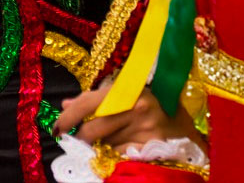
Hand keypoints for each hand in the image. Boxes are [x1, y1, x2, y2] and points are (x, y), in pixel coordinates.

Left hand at [53, 85, 202, 153]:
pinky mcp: (151, 146)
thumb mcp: (126, 96)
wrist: (186, 126)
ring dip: (98, 145)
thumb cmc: (152, 106)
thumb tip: (66, 105)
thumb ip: (96, 99)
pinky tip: (116, 149)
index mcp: (127, 89)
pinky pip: (120, 154)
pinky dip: (112, 153)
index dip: (69, 116)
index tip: (57, 126)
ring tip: (100, 142)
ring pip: (106, 142)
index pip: (89, 102)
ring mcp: (145, 128)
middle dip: (80, 136)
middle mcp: (136, 107)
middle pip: (95, 127)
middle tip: (74, 139)